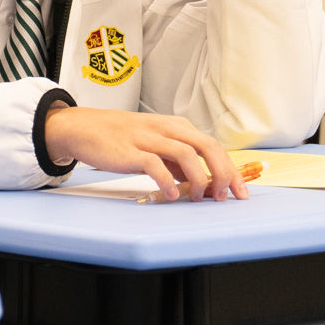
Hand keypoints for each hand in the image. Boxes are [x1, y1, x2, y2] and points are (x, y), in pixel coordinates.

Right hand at [44, 105, 251, 201]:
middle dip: (223, 172)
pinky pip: (155, 165)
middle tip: (226, 195)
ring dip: (199, 178)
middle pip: (207, 146)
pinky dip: (168, 181)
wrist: (84, 128)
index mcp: (176, 127)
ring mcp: (148, 138)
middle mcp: (166, 129)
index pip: (213, 145)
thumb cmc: (120, 138)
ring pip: (186, 154)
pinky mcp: (130, 151)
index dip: (231, 168)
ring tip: (198, 197)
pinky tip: (172, 195)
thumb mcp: (155, 144)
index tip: (240, 190)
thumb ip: (177, 162)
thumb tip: (202, 182)